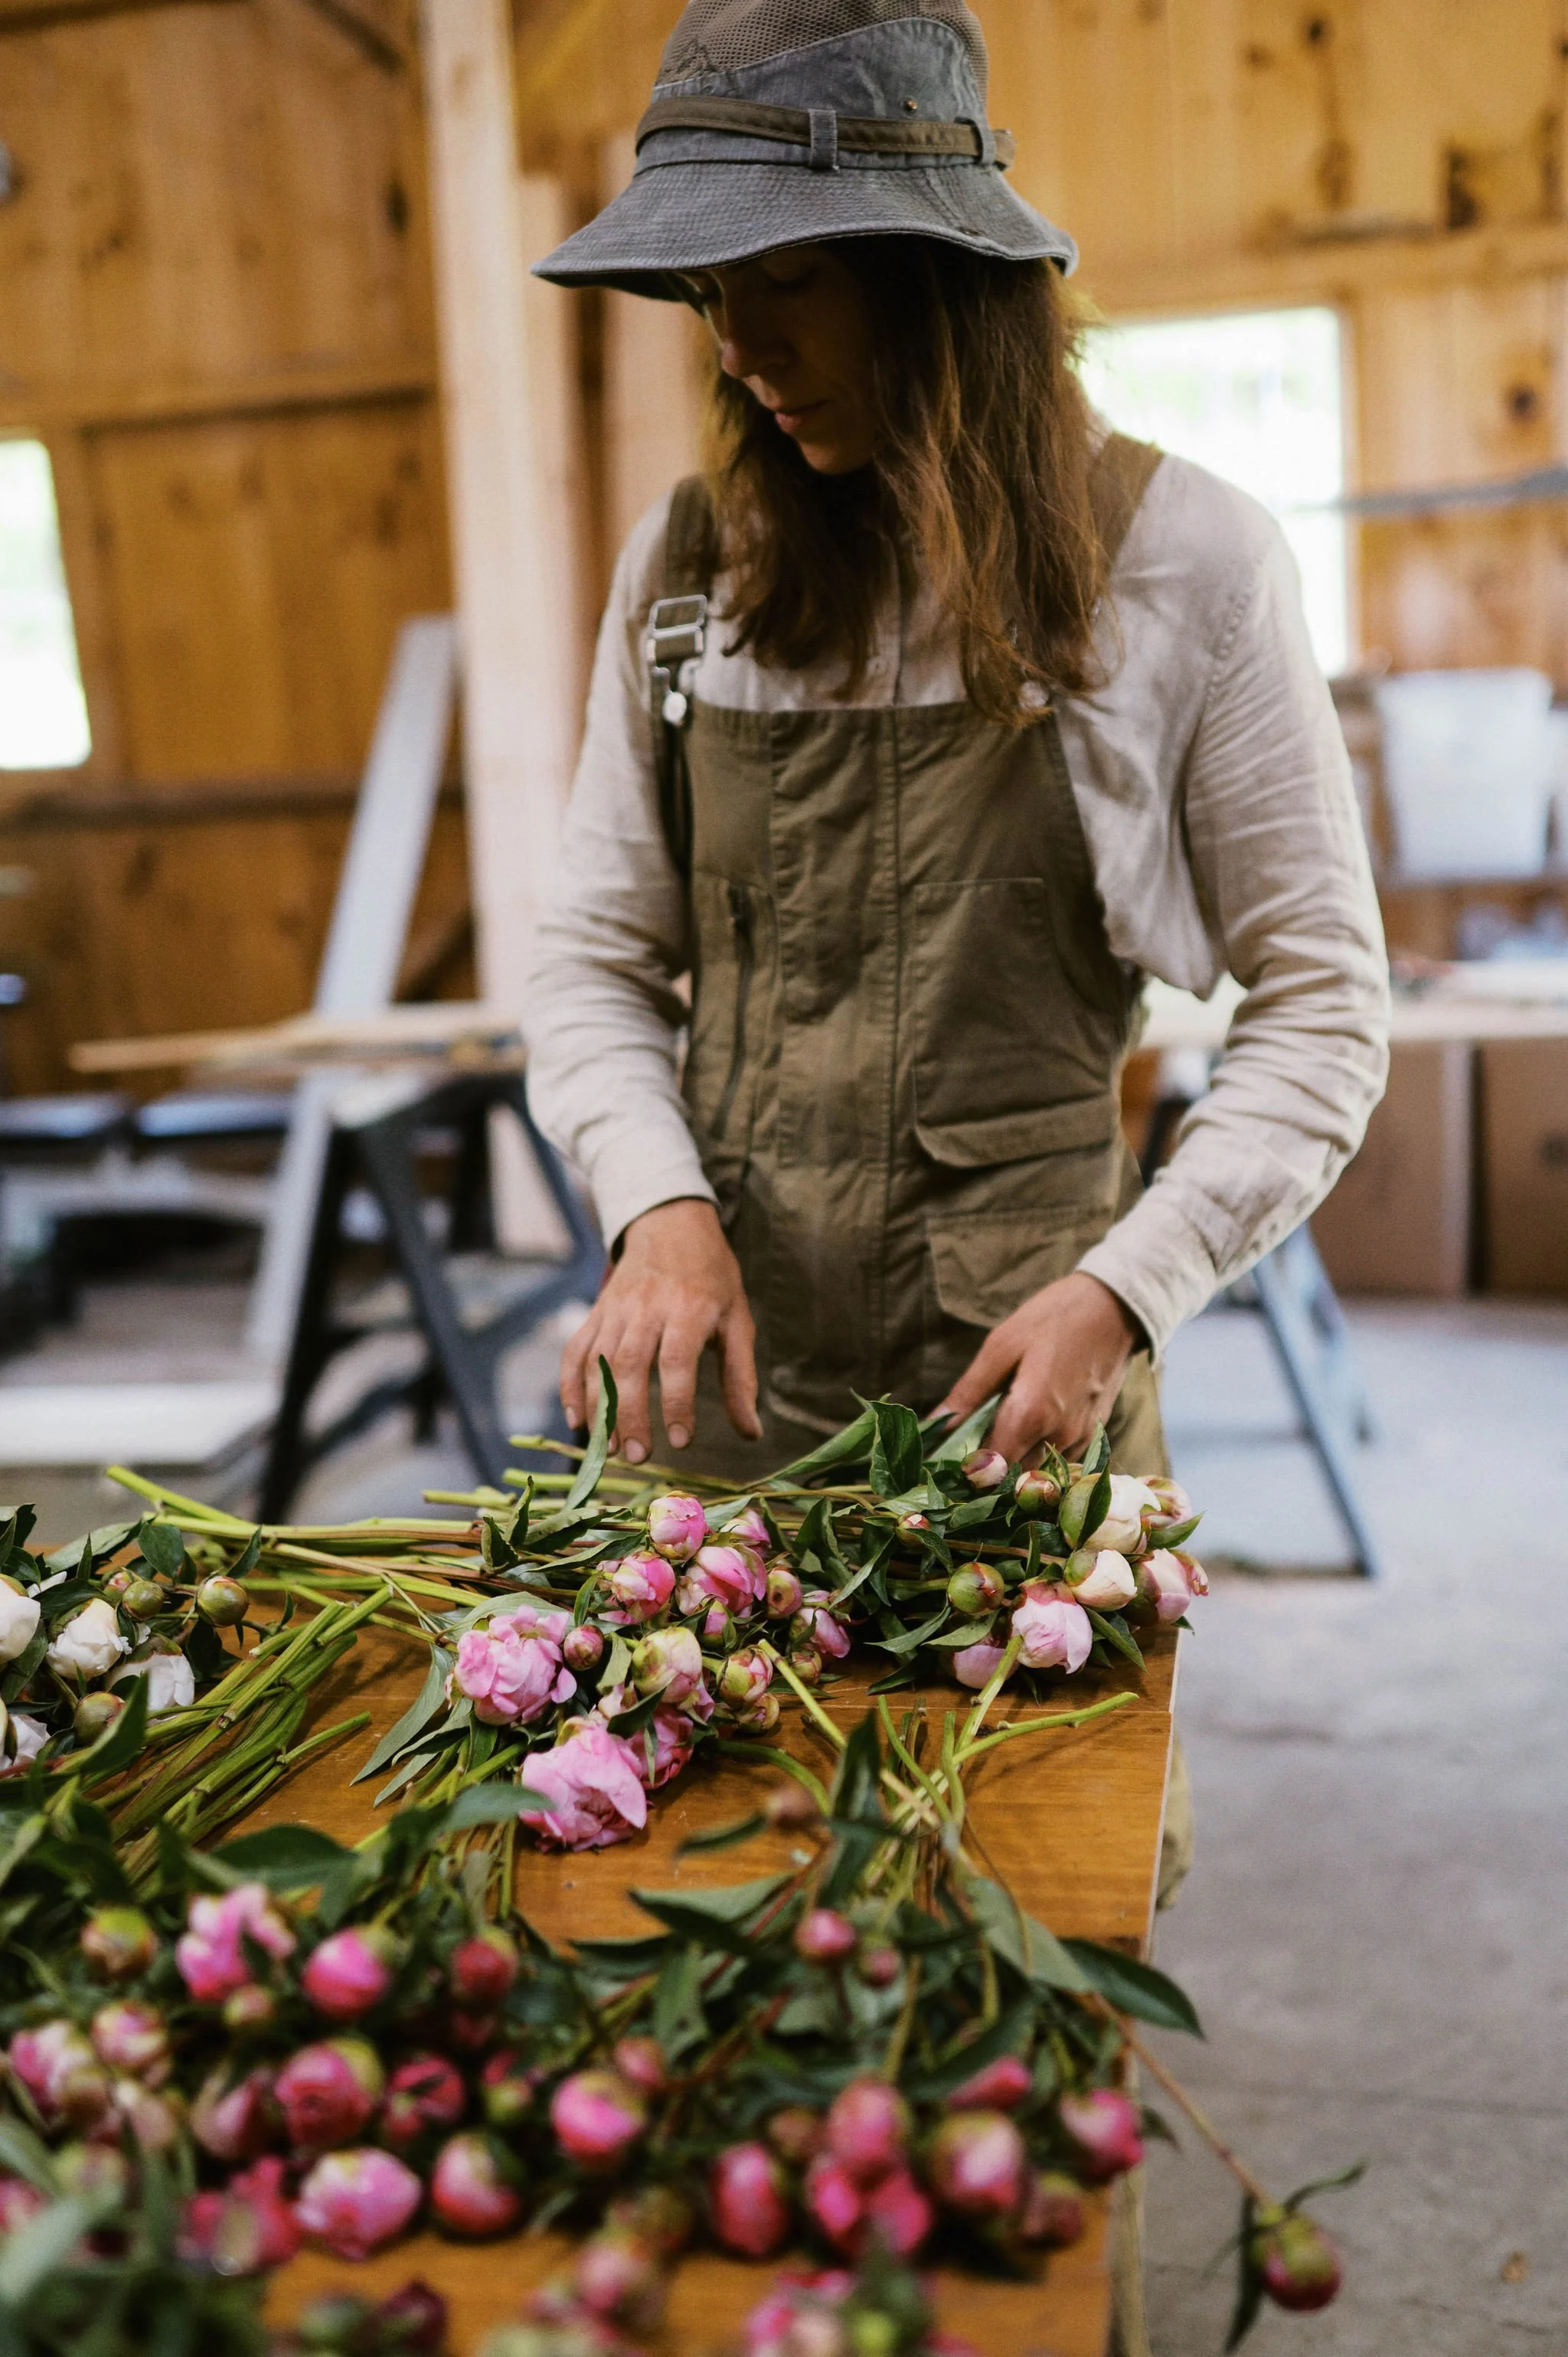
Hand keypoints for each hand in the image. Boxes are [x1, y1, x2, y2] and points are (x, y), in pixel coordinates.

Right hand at [560, 1197, 761, 1463]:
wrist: (671, 1223)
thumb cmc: (712, 1278)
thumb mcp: (738, 1320)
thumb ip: (741, 1378)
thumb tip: (751, 1432)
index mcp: (689, 1308)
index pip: (677, 1360)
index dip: (676, 1402)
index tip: (681, 1440)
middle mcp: (647, 1307)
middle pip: (630, 1365)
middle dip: (629, 1415)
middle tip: (636, 1456)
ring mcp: (616, 1309)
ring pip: (598, 1361)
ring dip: (599, 1408)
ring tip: (608, 1449)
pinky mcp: (596, 1311)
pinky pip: (576, 1350)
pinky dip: (569, 1386)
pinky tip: (577, 1420)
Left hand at [936, 1272, 1139, 1463]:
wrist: (1116, 1307)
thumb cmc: (1053, 1318)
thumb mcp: (1001, 1346)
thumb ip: (968, 1393)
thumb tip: (934, 1426)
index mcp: (1030, 1415)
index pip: (990, 1470)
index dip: (965, 1471)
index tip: (946, 1460)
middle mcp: (1058, 1436)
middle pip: (1012, 1474)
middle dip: (987, 1465)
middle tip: (964, 1442)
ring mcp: (1080, 1438)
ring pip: (1035, 1467)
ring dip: (1012, 1457)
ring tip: (994, 1428)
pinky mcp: (1092, 1433)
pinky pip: (1056, 1456)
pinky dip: (1036, 1447)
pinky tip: (1025, 1422)